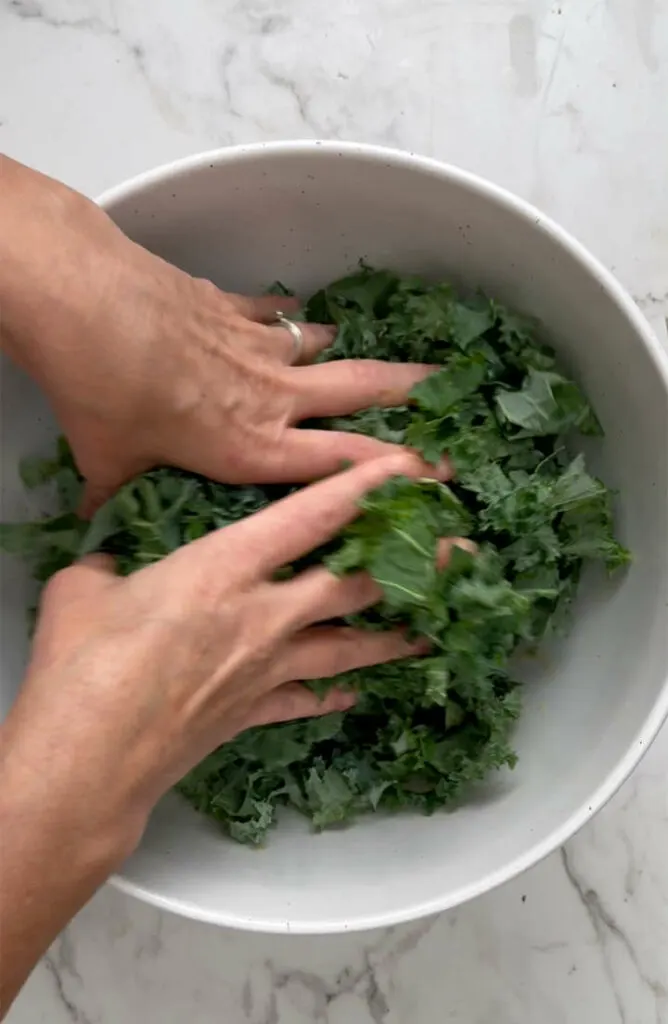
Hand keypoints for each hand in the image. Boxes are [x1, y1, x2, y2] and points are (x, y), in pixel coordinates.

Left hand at [0, 158, 440, 514]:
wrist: (85, 302)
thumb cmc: (103, 389)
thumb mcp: (110, 460)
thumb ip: (114, 495)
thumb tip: (93, 521)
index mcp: (253, 447)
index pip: (344, 465)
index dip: (397, 471)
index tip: (437, 473)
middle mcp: (270, 397)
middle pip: (361, 392)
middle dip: (411, 393)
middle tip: (448, 392)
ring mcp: (257, 347)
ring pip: (328, 351)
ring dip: (355, 356)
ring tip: (380, 360)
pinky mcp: (233, 307)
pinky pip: (276, 315)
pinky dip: (291, 320)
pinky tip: (296, 316)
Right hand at [2, 453, 434, 858]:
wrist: (88, 760)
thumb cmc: (84, 665)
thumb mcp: (86, 588)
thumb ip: (112, 566)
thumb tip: (113, 567)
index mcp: (225, 568)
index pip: (313, 516)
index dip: (368, 486)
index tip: (413, 468)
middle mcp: (263, 615)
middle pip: (357, 584)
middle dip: (415, 564)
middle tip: (462, 550)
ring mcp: (265, 669)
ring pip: (350, 646)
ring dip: (395, 635)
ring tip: (435, 627)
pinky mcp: (253, 713)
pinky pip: (308, 700)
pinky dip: (333, 696)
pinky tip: (354, 696)